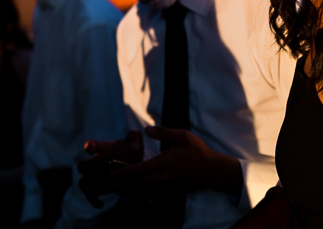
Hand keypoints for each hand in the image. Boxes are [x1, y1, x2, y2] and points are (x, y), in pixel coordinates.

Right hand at [77, 130, 142, 208]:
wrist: (133, 163)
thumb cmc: (130, 148)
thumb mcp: (134, 141)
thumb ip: (135, 138)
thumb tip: (135, 148)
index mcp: (103, 148)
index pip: (92, 144)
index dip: (90, 146)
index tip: (90, 149)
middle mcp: (95, 162)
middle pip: (83, 166)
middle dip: (87, 172)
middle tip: (95, 176)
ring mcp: (95, 176)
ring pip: (83, 182)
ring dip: (87, 188)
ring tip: (94, 193)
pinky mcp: (99, 188)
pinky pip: (90, 195)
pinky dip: (93, 201)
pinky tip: (101, 204)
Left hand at [109, 126, 241, 195]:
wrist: (213, 170)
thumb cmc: (198, 151)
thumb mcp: (183, 136)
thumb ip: (164, 132)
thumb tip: (147, 130)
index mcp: (166, 163)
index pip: (141, 169)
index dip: (125, 172)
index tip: (112, 172)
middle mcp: (165, 177)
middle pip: (139, 182)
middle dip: (124, 181)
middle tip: (109, 179)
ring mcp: (169, 186)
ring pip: (145, 189)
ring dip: (131, 186)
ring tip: (118, 183)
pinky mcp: (172, 191)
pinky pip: (153, 193)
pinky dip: (142, 191)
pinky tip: (136, 189)